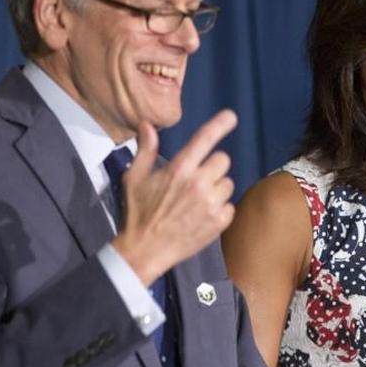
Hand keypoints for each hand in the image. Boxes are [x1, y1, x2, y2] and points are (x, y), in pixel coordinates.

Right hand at [113, 110, 237, 284]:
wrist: (144, 251)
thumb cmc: (137, 213)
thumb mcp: (134, 178)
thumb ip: (145, 150)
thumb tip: (147, 125)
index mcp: (179, 169)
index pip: (205, 139)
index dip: (220, 124)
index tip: (231, 116)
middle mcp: (198, 183)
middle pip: (223, 160)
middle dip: (212, 167)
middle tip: (195, 181)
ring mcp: (211, 203)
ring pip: (228, 183)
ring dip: (216, 189)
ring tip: (197, 201)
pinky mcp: (219, 222)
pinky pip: (230, 206)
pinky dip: (220, 210)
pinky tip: (202, 216)